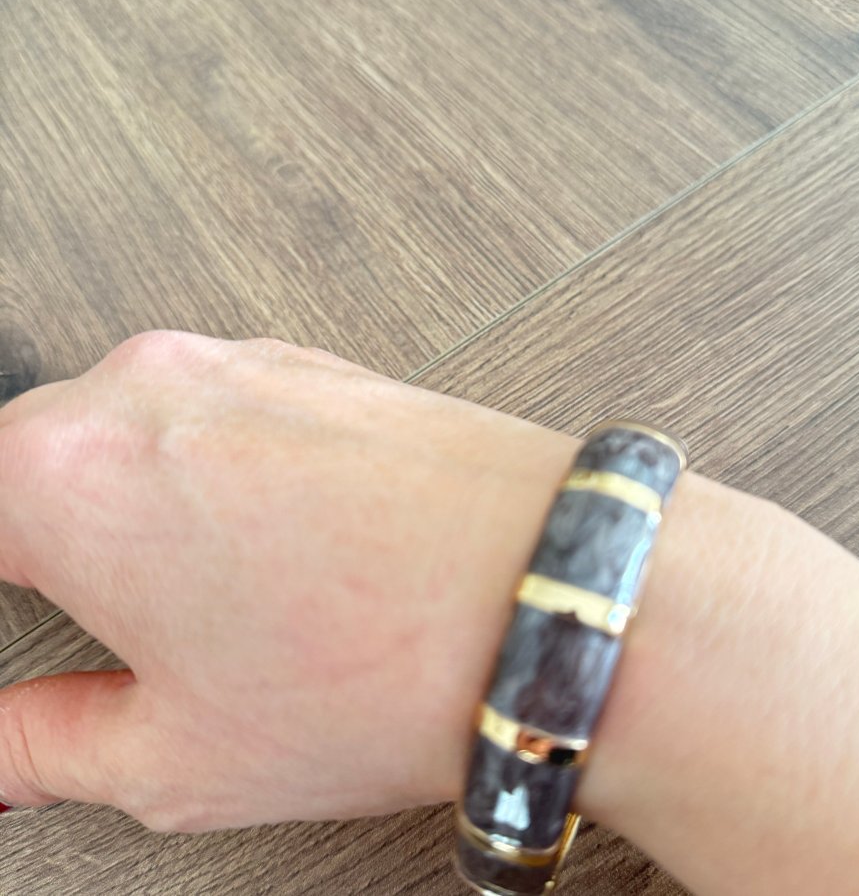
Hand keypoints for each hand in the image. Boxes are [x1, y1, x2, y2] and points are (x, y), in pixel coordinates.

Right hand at [0, 331, 577, 830]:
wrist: (547, 591)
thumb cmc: (384, 662)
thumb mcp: (179, 752)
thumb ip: (48, 745)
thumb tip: (3, 748)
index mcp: (67, 473)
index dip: (1, 586)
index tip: (35, 623)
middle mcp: (146, 389)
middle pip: (37, 465)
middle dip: (47, 546)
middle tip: (106, 626)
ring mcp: (241, 364)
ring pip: (133, 435)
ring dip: (138, 509)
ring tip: (208, 597)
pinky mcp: (314, 366)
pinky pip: (222, 417)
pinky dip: (216, 475)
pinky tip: (276, 547)